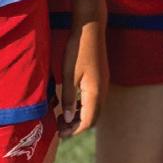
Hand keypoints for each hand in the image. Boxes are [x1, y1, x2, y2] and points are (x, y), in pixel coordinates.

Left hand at [54, 15, 106, 136]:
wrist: (91, 29)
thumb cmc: (77, 50)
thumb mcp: (68, 75)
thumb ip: (67, 99)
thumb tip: (68, 119)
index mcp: (94, 93)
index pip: (87, 121)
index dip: (74, 130)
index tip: (60, 133)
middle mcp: (102, 91)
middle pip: (93, 118)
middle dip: (77, 126)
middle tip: (60, 128)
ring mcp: (103, 85)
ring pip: (94, 109)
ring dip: (80, 116)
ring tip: (62, 117)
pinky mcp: (101, 79)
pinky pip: (94, 100)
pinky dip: (83, 106)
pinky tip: (71, 103)